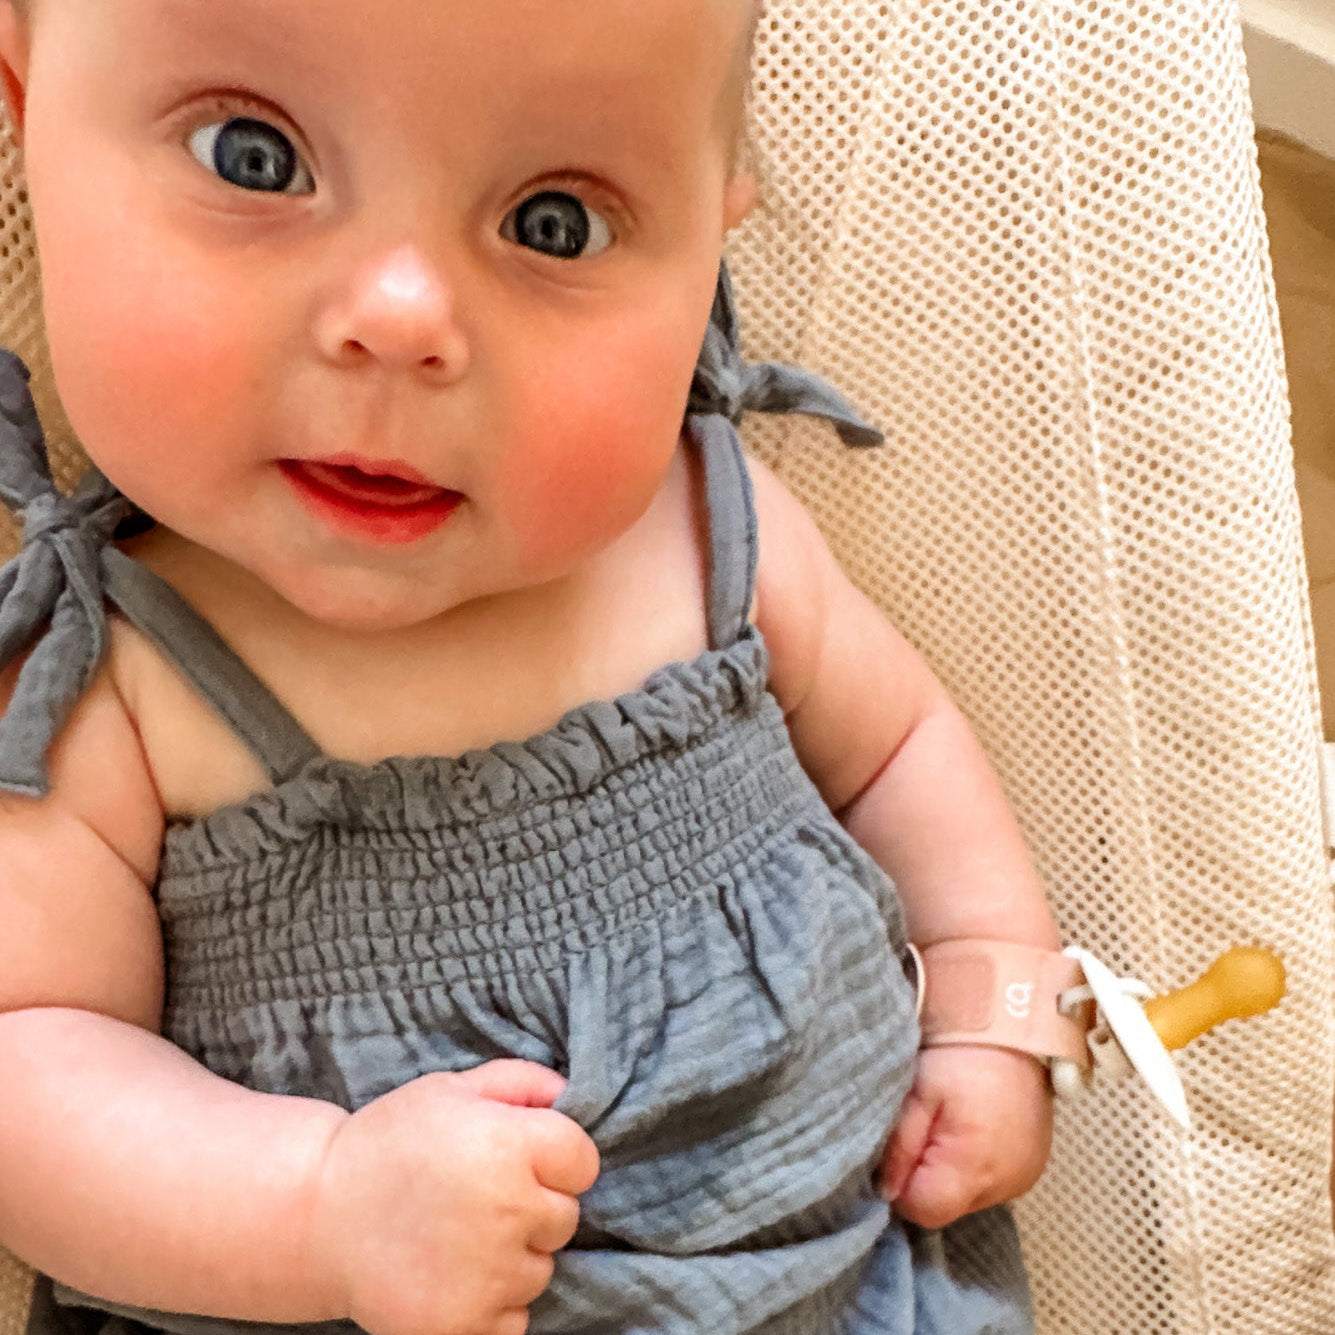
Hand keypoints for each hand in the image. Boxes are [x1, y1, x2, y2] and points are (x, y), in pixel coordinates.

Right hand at [304, 1059, 599, 1334]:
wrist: (316, 1213)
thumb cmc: (390, 1141)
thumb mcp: (453, 1088)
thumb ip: (521, 1082)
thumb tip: (570, 1093)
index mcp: (510, 1145)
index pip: (583, 1161)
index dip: (555, 1157)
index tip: (518, 1158)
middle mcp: (509, 1210)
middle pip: (565, 1216)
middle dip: (533, 1206)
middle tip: (478, 1197)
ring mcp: (489, 1274)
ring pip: (539, 1269)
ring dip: (512, 1256)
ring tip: (457, 1235)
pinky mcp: (465, 1325)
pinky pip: (515, 1317)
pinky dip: (492, 1303)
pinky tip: (453, 1273)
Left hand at [879, 1045, 1052, 1229]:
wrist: (1015, 1028)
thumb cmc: (960, 1056)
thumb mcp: (918, 1093)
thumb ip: (900, 1146)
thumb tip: (886, 1192)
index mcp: (973, 1168)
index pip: (924, 1210)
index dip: (902, 1186)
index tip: (898, 1150)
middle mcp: (1004, 1185)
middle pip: (946, 1206)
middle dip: (926, 1176)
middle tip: (925, 1125)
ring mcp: (1024, 1179)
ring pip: (968, 1196)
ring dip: (952, 1171)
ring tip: (951, 1123)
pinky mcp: (1034, 1168)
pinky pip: (992, 1182)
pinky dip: (976, 1165)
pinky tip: (973, 1130)